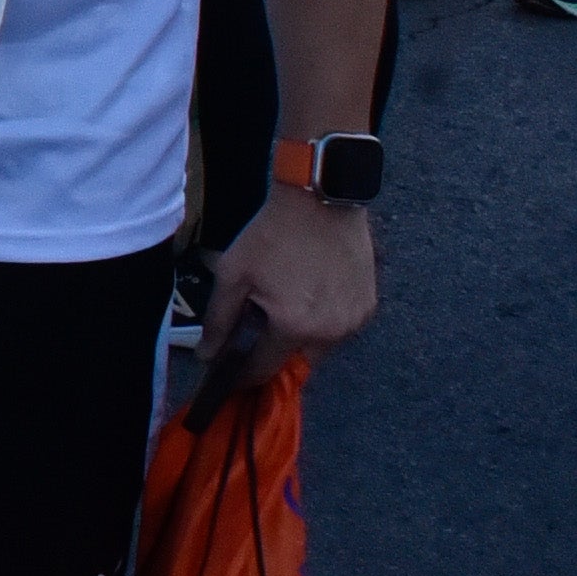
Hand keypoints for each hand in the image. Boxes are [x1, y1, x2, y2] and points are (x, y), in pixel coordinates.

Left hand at [199, 184, 376, 387]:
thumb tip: (207, 357)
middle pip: (294, 361)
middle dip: (273, 352)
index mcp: (294, 327)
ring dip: (300, 337)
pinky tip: (308, 295)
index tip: (229, 373)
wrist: (320, 201)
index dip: (243, 375)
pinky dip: (323, 322)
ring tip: (285, 304)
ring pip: (320, 347)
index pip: (265, 370)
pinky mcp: (369, 307)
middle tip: (257, 327)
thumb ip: (219, 321)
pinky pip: (340, 328)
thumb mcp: (234, 274)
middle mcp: (330, 332)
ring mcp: (354, 321)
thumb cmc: (272, 235)